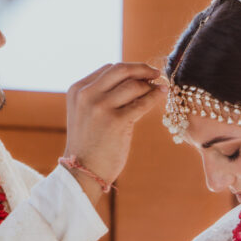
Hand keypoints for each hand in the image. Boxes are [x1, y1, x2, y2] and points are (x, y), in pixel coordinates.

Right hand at [64, 62, 165, 200]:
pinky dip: (155, 96)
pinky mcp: (116, 121)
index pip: (108, 69)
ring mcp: (101, 107)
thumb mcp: (86, 114)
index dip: (129, 69)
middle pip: (121, 70)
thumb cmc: (89, 145)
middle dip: (142, 69)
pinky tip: (162, 94)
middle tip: (156, 73)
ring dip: (150, 85)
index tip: (143, 73)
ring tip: (159, 88)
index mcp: (78, 90)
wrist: (83, 172)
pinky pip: (142, 102)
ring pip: (133, 85)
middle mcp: (87, 95)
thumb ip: (101, 96)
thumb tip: (134, 80)